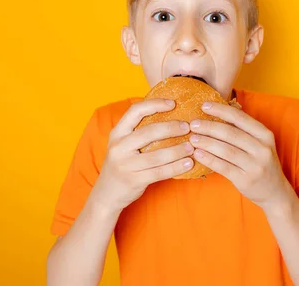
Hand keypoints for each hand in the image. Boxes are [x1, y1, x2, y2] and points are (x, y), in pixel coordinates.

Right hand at [91, 99, 194, 213]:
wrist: (106, 195)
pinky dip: (176, 167)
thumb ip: (137, 131)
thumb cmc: (122, 164)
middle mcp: (119, 147)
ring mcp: (126, 164)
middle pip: (149, 132)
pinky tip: (189, 163)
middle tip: (188, 127)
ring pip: (157, 155)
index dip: (155, 104)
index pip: (135, 111)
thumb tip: (169, 114)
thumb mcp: (122, 145)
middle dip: (171, 128)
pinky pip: (160, 172)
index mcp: (117, 133)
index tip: (173, 103)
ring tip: (192, 146)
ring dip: (178, 150)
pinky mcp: (134, 180)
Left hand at [189, 102, 290, 210]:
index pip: (240, 118)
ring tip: (192, 139)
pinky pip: (223, 167)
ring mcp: (255, 165)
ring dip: (206, 143)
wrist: (275, 192)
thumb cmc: (261, 163)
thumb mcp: (259, 143)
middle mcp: (262, 149)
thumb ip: (243, 130)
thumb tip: (216, 113)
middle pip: (230, 133)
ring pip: (225, 150)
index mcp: (265, 135)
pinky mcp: (245, 180)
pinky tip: (197, 154)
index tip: (204, 105)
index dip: (220, 110)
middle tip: (193, 124)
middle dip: (209, 127)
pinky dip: (208, 159)